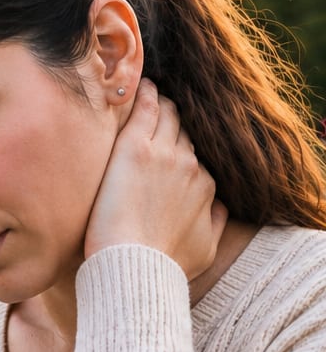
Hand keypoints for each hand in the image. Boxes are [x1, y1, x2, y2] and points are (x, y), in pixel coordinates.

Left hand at [84, 79, 225, 280]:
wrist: (137, 266)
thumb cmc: (165, 265)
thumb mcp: (205, 248)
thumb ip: (215, 222)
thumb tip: (218, 207)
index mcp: (205, 186)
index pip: (196, 155)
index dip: (183, 145)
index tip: (174, 140)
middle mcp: (189, 165)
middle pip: (184, 131)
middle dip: (175, 119)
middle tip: (163, 108)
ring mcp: (163, 154)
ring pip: (167, 116)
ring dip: (162, 103)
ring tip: (152, 94)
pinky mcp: (134, 150)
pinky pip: (145, 111)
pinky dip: (146, 96)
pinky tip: (143, 85)